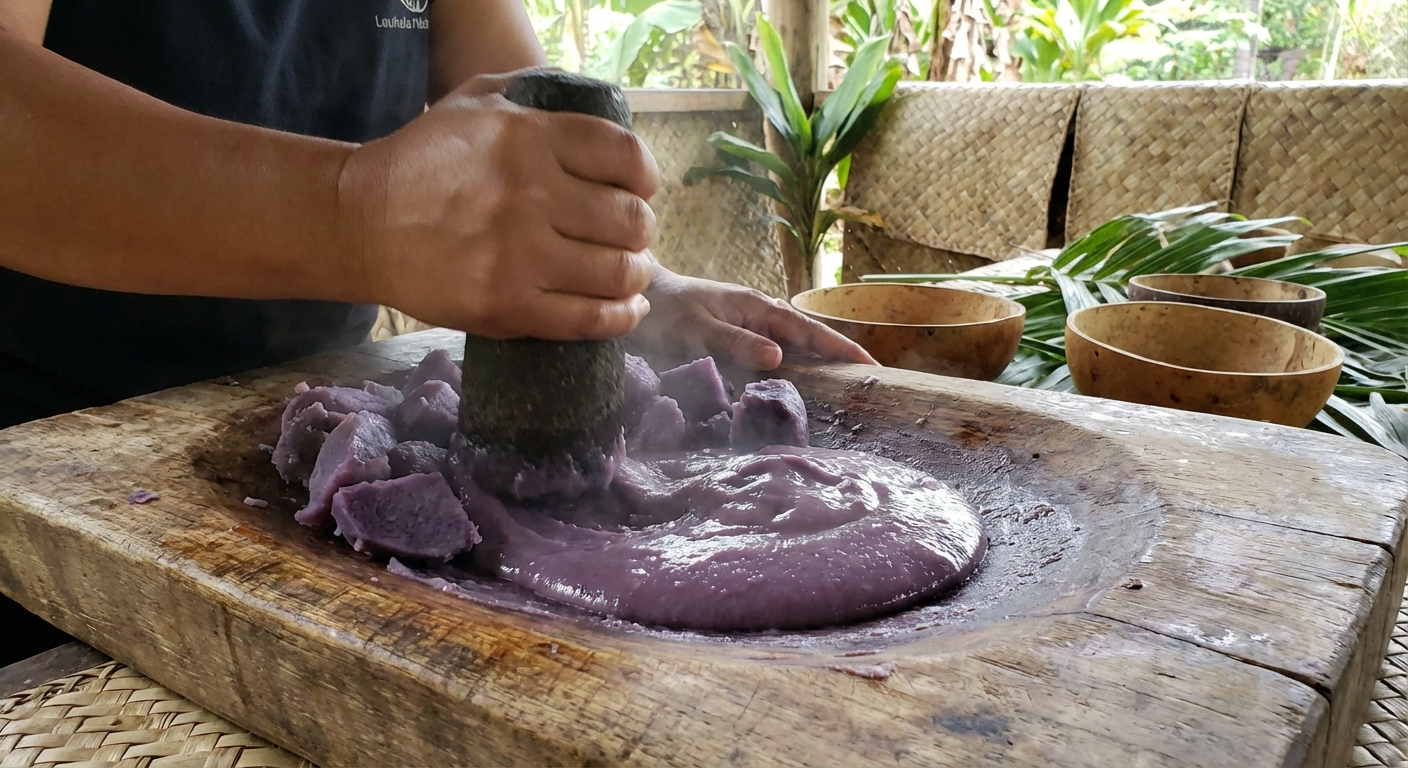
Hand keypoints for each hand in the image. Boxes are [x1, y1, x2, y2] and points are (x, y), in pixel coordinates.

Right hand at [337, 69, 658, 339]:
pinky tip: (628, 307)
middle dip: (641, 230)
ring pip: (620, 272)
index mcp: (529, 137)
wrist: (360, 223)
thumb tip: (600, 110)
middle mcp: (531, 194)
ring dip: (636, 273)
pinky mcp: (507, 305)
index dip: (644, 176)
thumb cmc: (423, 160)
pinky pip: (590, 318)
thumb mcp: (475, 103)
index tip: (639, 188)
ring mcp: (520, 254)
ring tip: (630, 271)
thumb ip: (537, 97)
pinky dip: (623, 316)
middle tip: (630, 235)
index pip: (625, 156)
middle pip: (631, 219)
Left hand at [629, 266, 877, 370]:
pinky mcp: (739, 337)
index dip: (841, 350)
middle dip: (840, 358)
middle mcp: (760, 315)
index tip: (871, 368)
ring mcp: (751, 325)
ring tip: (846, 389)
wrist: (639, 295)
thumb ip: (736, 342)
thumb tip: (779, 357)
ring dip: (820, 365)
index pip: (810, 331)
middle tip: (869, 385)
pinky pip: (776, 353)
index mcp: (757, 308)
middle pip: (810, 338)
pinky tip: (800, 385)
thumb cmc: (665, 312)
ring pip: (795, 347)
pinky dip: (794, 367)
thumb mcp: (697, 330)